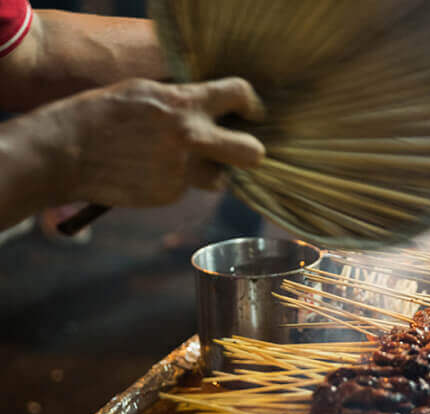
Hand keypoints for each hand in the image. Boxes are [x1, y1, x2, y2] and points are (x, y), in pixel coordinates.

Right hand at [37, 77, 265, 206]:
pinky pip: (187, 189)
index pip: (239, 95)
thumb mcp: (145, 92)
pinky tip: (149, 171)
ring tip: (182, 162)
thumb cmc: (102, 115)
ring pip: (220, 179)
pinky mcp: (170, 194)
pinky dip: (175, 182)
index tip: (251, 113)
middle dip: (252, 153)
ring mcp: (182, 170)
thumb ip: (183, 100)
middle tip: (240, 151)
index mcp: (184, 104)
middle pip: (251, 153)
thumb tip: (213, 109)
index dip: (251, 104)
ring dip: (210, 173)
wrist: (66, 152)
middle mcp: (190, 138)